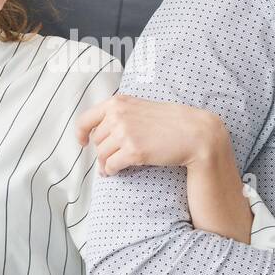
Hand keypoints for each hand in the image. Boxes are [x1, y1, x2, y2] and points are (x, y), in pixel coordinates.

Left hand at [75, 94, 228, 175]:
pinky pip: (111, 166)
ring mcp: (125, 133)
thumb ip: (120, 115)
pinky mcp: (133, 151)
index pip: (86, 119)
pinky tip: (117, 171)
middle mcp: (118, 115)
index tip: (82, 142)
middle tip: (111, 158)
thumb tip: (99, 134)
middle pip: (96, 141)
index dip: (80, 133)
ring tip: (112, 168)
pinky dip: (111, 171)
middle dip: (102, 151)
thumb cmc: (170, 122)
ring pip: (101, 155)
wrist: (194, 133)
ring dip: (105, 164)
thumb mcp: (141, 108)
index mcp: (118, 102)